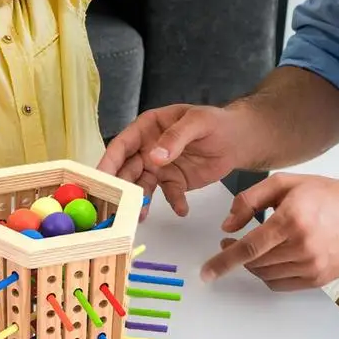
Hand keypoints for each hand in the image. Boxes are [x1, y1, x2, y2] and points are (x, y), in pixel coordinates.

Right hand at [98, 104, 244, 218]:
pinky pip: (168, 194)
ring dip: (139, 201)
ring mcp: (158, 167)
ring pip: (141, 186)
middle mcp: (146, 148)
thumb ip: (176, 137)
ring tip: (140, 216)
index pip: (121, 146)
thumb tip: (154, 157)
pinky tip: (182, 209)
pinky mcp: (173, 182)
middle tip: (114, 205)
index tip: (99, 179)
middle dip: (119, 188)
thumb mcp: (197, 122)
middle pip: (126, 170)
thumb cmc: (216, 122)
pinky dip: (174, 203)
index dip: (108, 162)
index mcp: (147, 128)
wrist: (238, 139)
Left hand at [200, 174, 338, 289]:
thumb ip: (249, 200)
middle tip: (230, 242)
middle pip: (254, 263)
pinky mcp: (319, 278)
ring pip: (265, 275)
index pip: (249, 248)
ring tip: (253, 247)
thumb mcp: (284, 183)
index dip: (223, 261)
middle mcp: (302, 246)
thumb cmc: (325, 195)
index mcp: (291, 220)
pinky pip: (281, 284)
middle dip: (235, 255)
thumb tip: (227, 225)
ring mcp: (312, 265)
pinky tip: (269, 259)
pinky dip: (268, 274)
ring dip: (251, 264)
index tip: (207, 271)